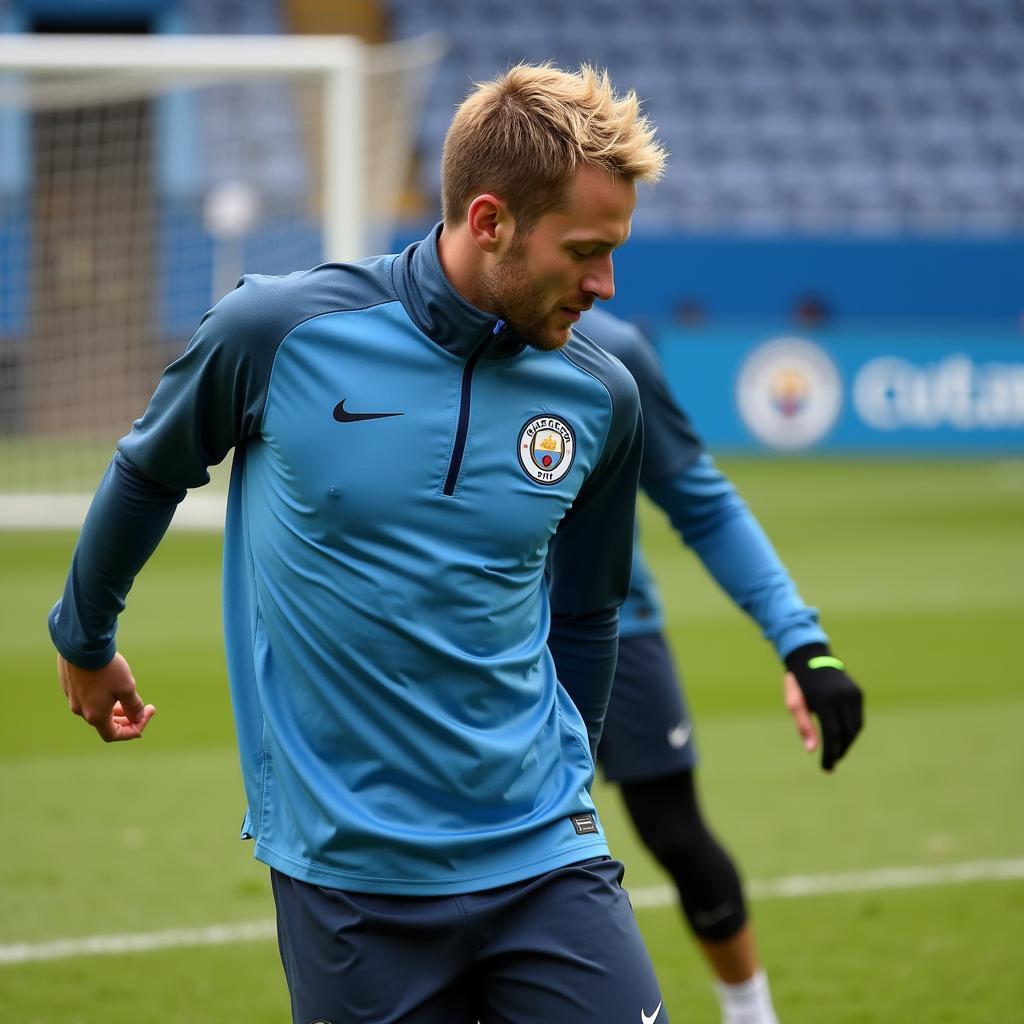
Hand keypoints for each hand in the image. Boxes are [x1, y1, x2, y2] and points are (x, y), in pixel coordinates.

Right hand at [57, 652, 155, 741]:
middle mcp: (80, 710)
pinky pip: (87, 697)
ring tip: (127, 697)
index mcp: (95, 715)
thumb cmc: (107, 669)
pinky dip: (102, 697)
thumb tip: (138, 718)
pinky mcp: (69, 685)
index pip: (113, 735)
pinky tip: (111, 684)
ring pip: (96, 709)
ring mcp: (72, 697)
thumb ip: (133, 707)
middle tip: (141, 709)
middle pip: (105, 723)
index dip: (131, 731)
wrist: (82, 646)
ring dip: (114, 708)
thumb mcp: (127, 688)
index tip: (146, 717)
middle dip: (125, 719)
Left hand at [783, 644, 862, 771]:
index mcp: (824, 700)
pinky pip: (858, 717)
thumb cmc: (798, 683)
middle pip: (846, 734)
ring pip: (856, 727)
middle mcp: (842, 697)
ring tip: (836, 752)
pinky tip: (842, 737)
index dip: (830, 754)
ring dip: (847, 743)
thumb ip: (804, 726)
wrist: (810, 656)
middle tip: (831, 763)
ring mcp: (853, 694)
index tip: (827, 768)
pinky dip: (852, 730)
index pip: (831, 735)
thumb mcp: (794, 703)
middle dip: (840, 751)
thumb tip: (812, 751)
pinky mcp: (858, 692)